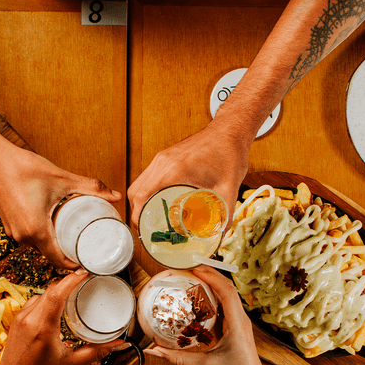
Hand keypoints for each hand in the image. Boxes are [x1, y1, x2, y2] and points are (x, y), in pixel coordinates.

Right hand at [0, 140, 120, 268]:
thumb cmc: (22, 168)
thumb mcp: (61, 178)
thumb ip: (90, 187)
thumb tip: (114, 195)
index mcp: (36, 230)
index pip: (59, 261)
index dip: (76, 266)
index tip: (91, 263)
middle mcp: (23, 236)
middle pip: (51, 256)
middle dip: (70, 256)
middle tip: (89, 249)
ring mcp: (14, 232)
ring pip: (40, 247)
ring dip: (56, 247)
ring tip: (75, 239)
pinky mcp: (10, 225)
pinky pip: (31, 239)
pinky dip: (44, 238)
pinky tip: (55, 229)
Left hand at [0, 270, 123, 364]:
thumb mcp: (72, 364)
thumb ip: (97, 352)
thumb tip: (118, 344)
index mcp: (43, 327)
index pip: (56, 294)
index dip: (71, 280)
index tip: (84, 272)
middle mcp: (30, 318)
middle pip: (50, 290)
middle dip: (67, 282)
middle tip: (84, 279)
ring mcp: (21, 317)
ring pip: (42, 294)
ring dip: (57, 290)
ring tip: (72, 290)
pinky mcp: (18, 318)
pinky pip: (34, 300)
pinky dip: (47, 298)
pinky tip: (56, 304)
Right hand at [127, 122, 249, 228]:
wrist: (229, 131)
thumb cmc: (229, 154)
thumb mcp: (229, 188)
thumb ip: (225, 213)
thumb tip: (221, 234)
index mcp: (174, 170)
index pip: (143, 197)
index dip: (138, 217)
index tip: (144, 231)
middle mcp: (163, 163)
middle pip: (135, 192)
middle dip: (137, 213)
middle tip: (147, 228)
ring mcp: (161, 158)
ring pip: (138, 184)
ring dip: (140, 202)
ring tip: (151, 217)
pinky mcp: (165, 156)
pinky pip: (148, 176)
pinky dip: (147, 191)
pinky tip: (159, 200)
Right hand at [143, 266, 264, 364]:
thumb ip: (177, 358)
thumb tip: (155, 351)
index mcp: (237, 324)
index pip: (227, 292)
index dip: (211, 277)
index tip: (195, 269)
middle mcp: (241, 319)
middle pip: (228, 287)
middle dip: (211, 274)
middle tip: (190, 268)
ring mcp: (240, 321)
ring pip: (228, 294)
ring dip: (213, 283)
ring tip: (194, 277)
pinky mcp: (237, 326)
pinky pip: (226, 305)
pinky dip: (214, 296)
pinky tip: (200, 297)